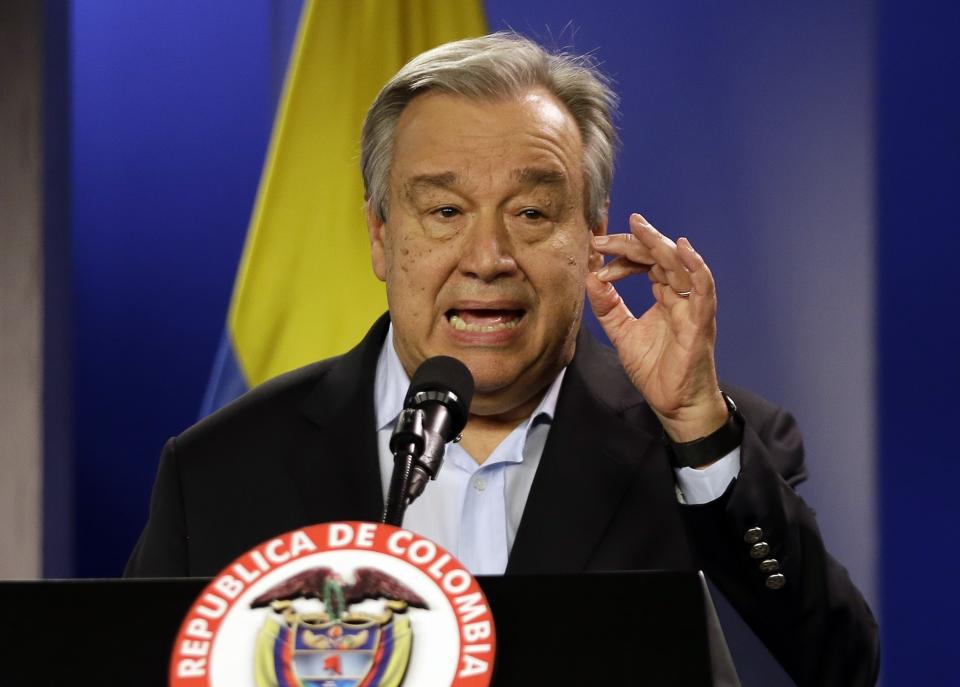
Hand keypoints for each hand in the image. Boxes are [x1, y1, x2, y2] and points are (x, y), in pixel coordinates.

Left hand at [585, 213, 727, 441]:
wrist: (674, 403)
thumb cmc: (657, 370)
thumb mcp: (622, 333)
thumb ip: (607, 307)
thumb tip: (591, 278)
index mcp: (665, 296)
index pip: (645, 263)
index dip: (621, 255)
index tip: (595, 254)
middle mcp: (681, 296)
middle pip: (659, 257)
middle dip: (631, 243)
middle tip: (602, 238)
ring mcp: (692, 306)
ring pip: (679, 265)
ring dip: (657, 244)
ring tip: (637, 227)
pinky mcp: (701, 321)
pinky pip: (704, 288)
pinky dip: (695, 266)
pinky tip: (681, 248)